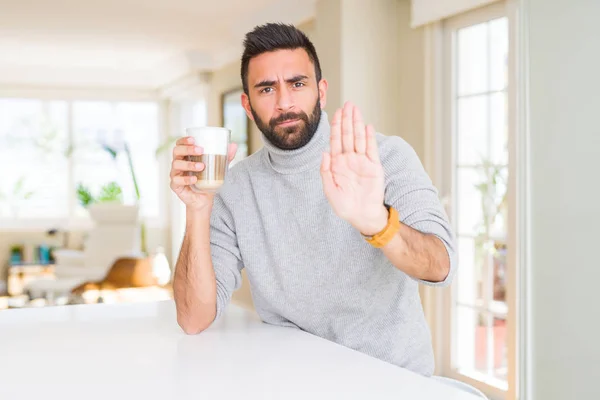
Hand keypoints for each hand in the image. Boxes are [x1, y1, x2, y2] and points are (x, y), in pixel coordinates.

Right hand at [170, 137, 236, 211]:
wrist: (204, 200)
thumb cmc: (208, 181)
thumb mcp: (218, 168)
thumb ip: (225, 157)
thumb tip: (234, 145)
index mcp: (185, 156)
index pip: (180, 144)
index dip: (184, 140)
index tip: (194, 139)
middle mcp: (178, 163)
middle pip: (176, 151)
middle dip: (187, 149)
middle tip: (200, 150)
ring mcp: (175, 174)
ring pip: (176, 165)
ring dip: (189, 164)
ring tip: (202, 166)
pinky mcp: (175, 185)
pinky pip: (177, 181)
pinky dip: (186, 179)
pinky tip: (195, 179)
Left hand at [320, 102, 387, 235]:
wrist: (362, 215)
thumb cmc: (344, 205)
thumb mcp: (329, 190)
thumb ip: (325, 171)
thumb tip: (324, 152)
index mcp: (337, 163)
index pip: (335, 140)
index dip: (336, 126)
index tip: (336, 112)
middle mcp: (349, 159)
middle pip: (347, 135)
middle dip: (347, 119)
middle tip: (347, 104)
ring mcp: (362, 161)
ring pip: (358, 138)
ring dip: (357, 123)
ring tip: (356, 109)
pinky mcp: (374, 166)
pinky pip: (371, 149)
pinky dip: (369, 138)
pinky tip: (367, 126)